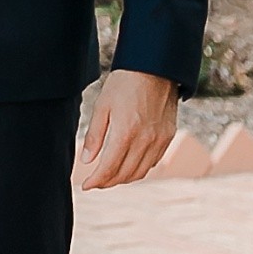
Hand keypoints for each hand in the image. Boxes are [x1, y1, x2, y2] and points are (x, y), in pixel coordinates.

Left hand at [78, 68, 177, 189]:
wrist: (155, 68)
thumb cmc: (125, 83)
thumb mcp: (102, 105)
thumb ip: (94, 136)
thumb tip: (87, 161)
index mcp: (126, 132)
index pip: (108, 168)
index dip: (96, 181)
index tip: (85, 185)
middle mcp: (145, 140)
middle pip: (124, 174)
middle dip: (107, 182)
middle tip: (95, 182)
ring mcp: (159, 140)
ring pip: (140, 172)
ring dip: (123, 179)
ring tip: (109, 177)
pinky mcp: (168, 137)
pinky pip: (153, 162)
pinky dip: (139, 169)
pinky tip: (128, 165)